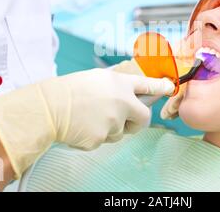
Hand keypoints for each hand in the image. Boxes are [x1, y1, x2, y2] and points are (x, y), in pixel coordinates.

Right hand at [0, 68, 173, 177]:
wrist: (49, 107)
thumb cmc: (70, 90)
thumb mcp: (97, 79)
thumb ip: (117, 86)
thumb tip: (129, 94)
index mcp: (120, 84)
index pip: (147, 85)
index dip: (161, 87)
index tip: (170, 88)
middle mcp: (122, 102)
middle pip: (143, 118)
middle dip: (138, 123)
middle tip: (128, 123)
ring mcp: (113, 122)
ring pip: (120, 132)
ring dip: (110, 129)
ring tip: (89, 118)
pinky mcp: (102, 139)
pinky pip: (104, 141)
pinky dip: (95, 137)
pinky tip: (81, 127)